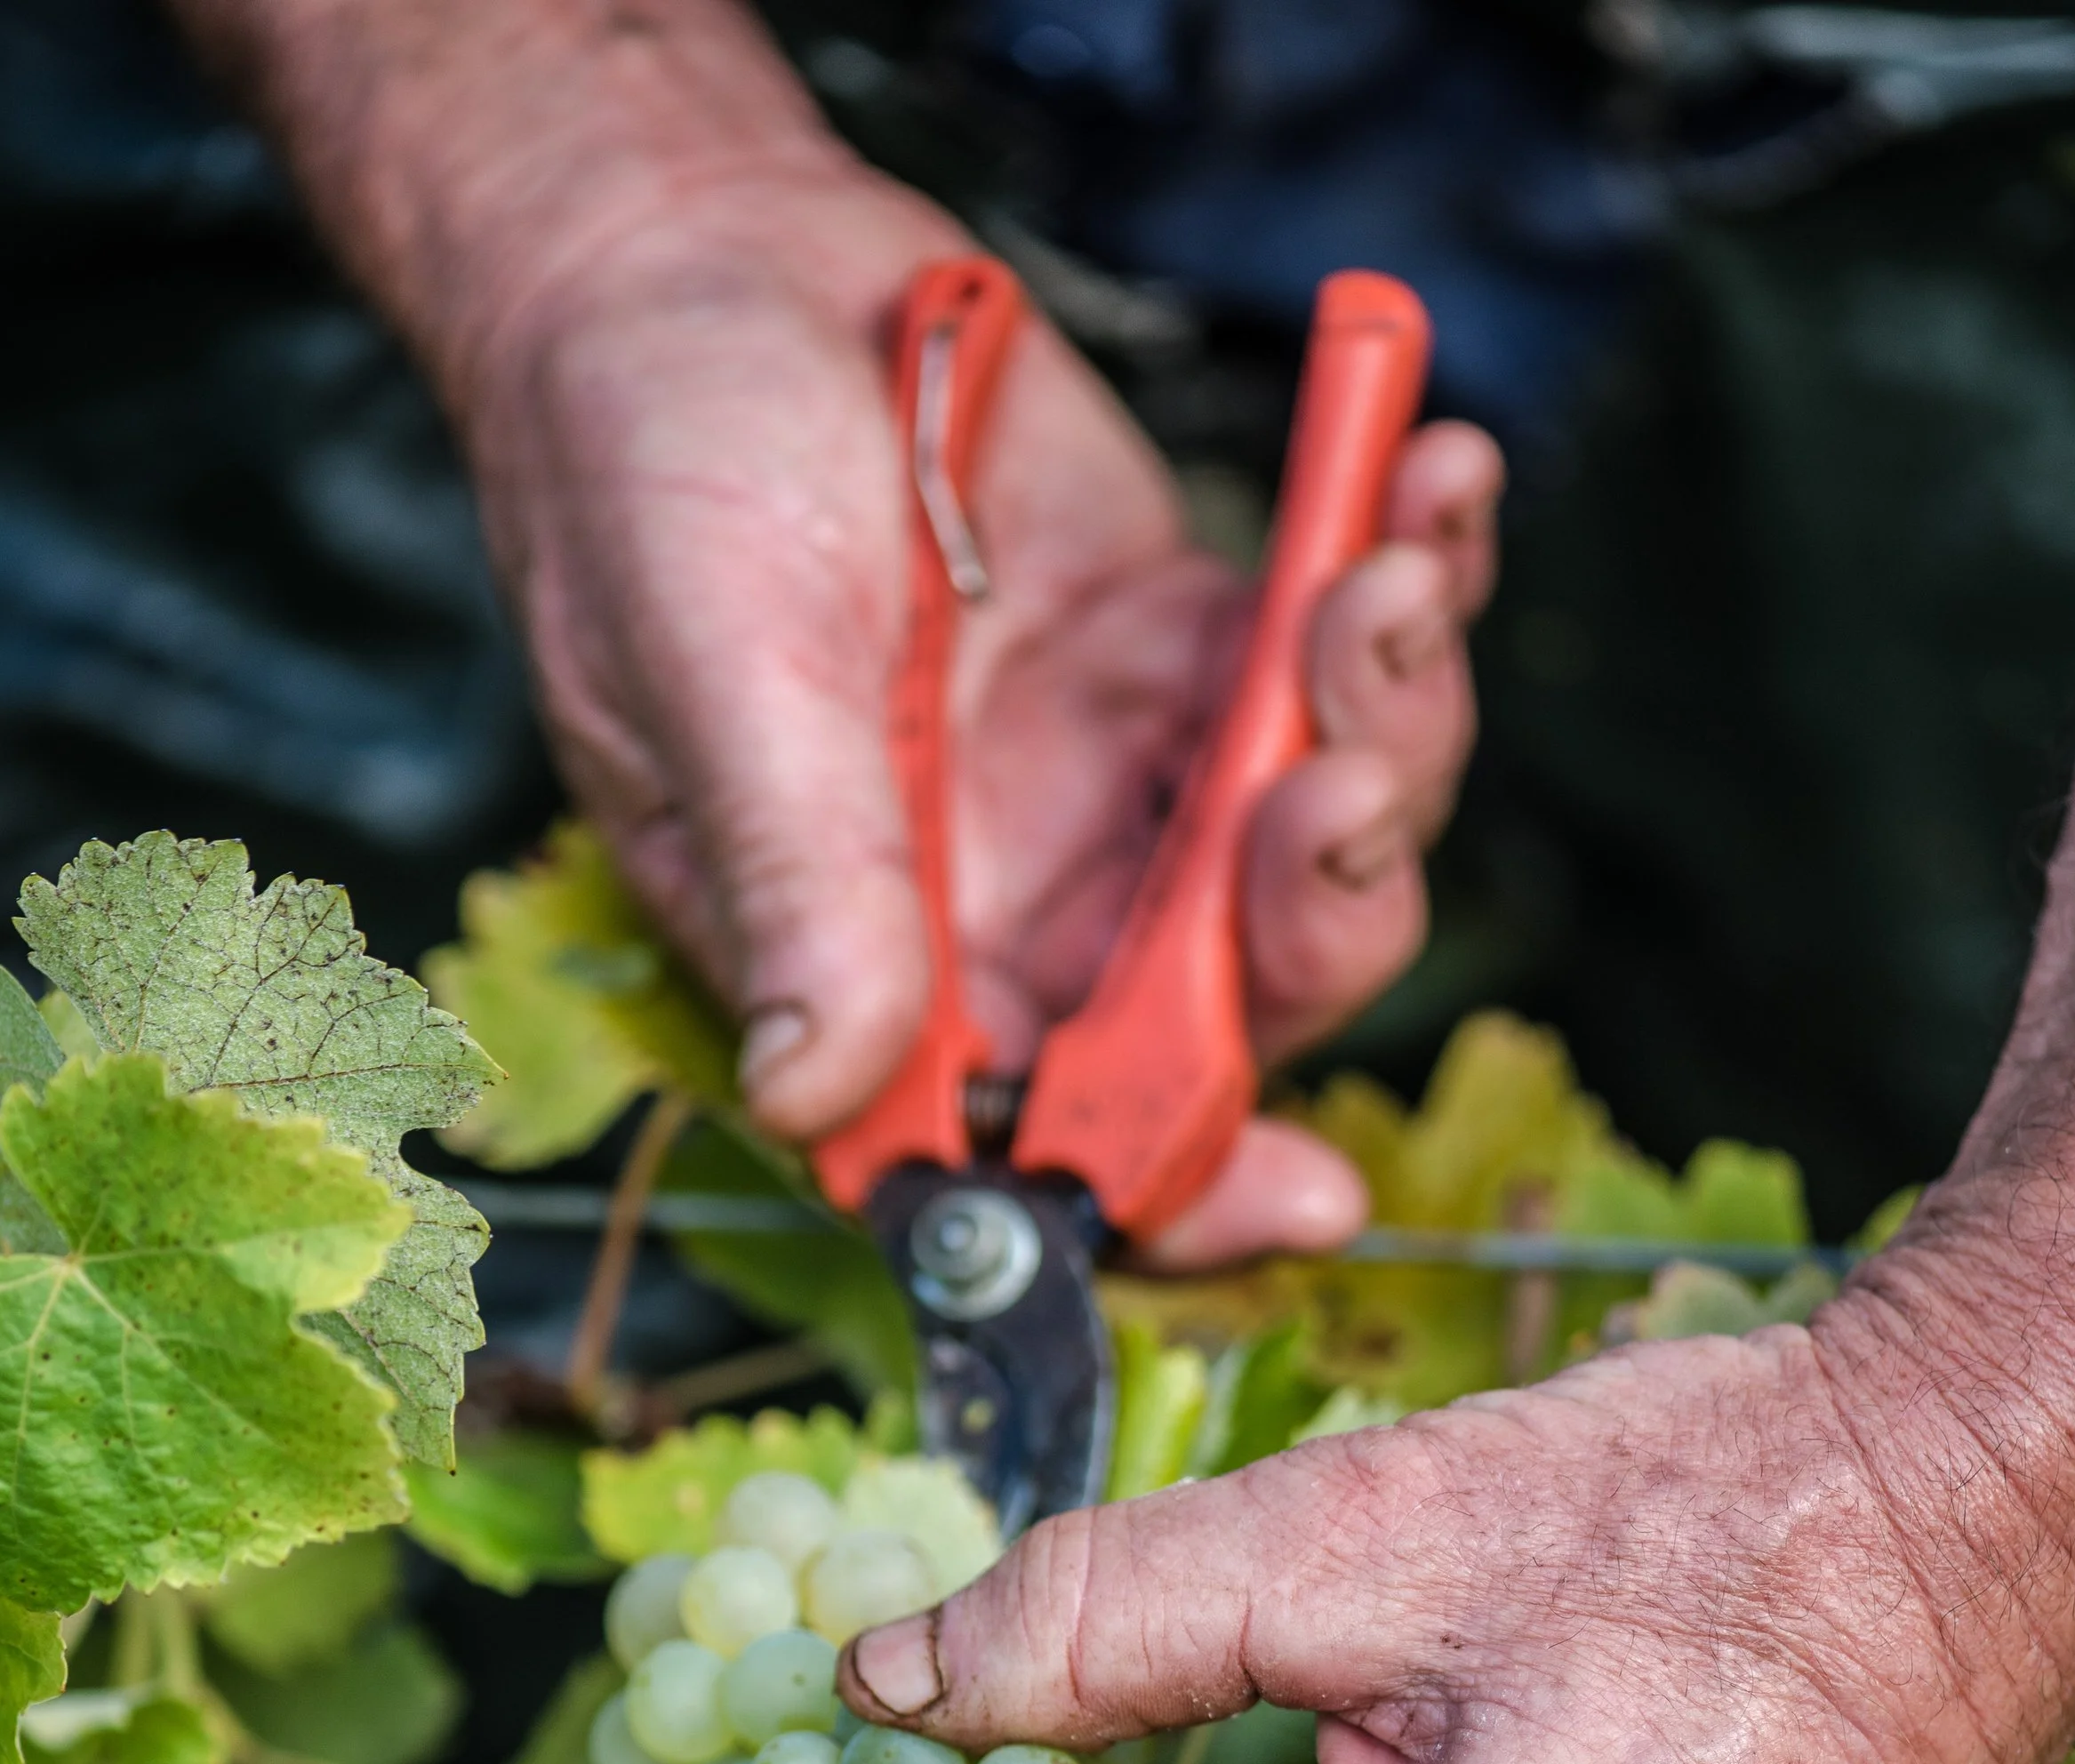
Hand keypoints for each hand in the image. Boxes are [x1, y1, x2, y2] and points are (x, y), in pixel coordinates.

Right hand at [467, 166, 1499, 1264]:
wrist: (687, 263)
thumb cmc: (638, 473)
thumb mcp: (711, 673)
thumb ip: (794, 878)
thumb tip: (816, 1095)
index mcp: (883, 976)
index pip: (1046, 1146)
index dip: (1179, 1189)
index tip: (1308, 1189)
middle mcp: (1014, 911)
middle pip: (1233, 1001)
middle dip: (1324, 910)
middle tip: (1347, 771)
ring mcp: (1113, 784)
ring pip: (1315, 844)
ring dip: (1392, 730)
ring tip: (1392, 570)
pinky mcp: (1182, 652)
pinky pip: (1330, 670)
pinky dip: (1410, 583)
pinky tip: (1435, 480)